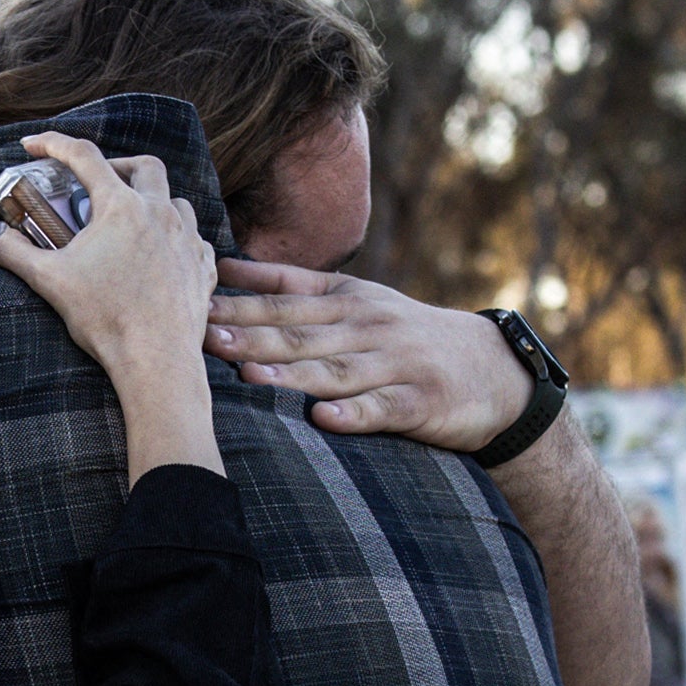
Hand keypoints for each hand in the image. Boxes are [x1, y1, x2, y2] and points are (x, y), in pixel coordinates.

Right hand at [0, 137, 219, 471]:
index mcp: (121, 207)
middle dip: (117, 165)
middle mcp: (161, 212)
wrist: (157, 361)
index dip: (53, 144)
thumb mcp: (49, 282)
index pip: (83, 157)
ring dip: (151, 201)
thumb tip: (1, 238)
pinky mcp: (203, 265)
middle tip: (97, 183)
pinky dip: (173, 236)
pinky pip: (192, 237)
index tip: (32, 144)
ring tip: (129, 222)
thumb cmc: (105, 319)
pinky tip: (158, 255)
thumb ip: (16, 253)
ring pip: (175, 200)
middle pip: (144, 165)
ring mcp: (187, 238)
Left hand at [204, 261, 529, 454]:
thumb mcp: (355, 297)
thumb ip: (291, 283)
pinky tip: (324, 418)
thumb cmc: (405, 335)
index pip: (284, 301)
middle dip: (252, 337)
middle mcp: (368, 326)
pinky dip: (354, 414)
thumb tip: (224, 266)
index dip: (239, 306)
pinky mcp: (420, 402)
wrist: (490, 368)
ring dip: (292, 375)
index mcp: (347, 300)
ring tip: (251, 380)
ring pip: (335, 370)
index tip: (194, 309)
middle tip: (205, 341)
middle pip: (302, 334)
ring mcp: (395, 364)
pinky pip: (383, 409)